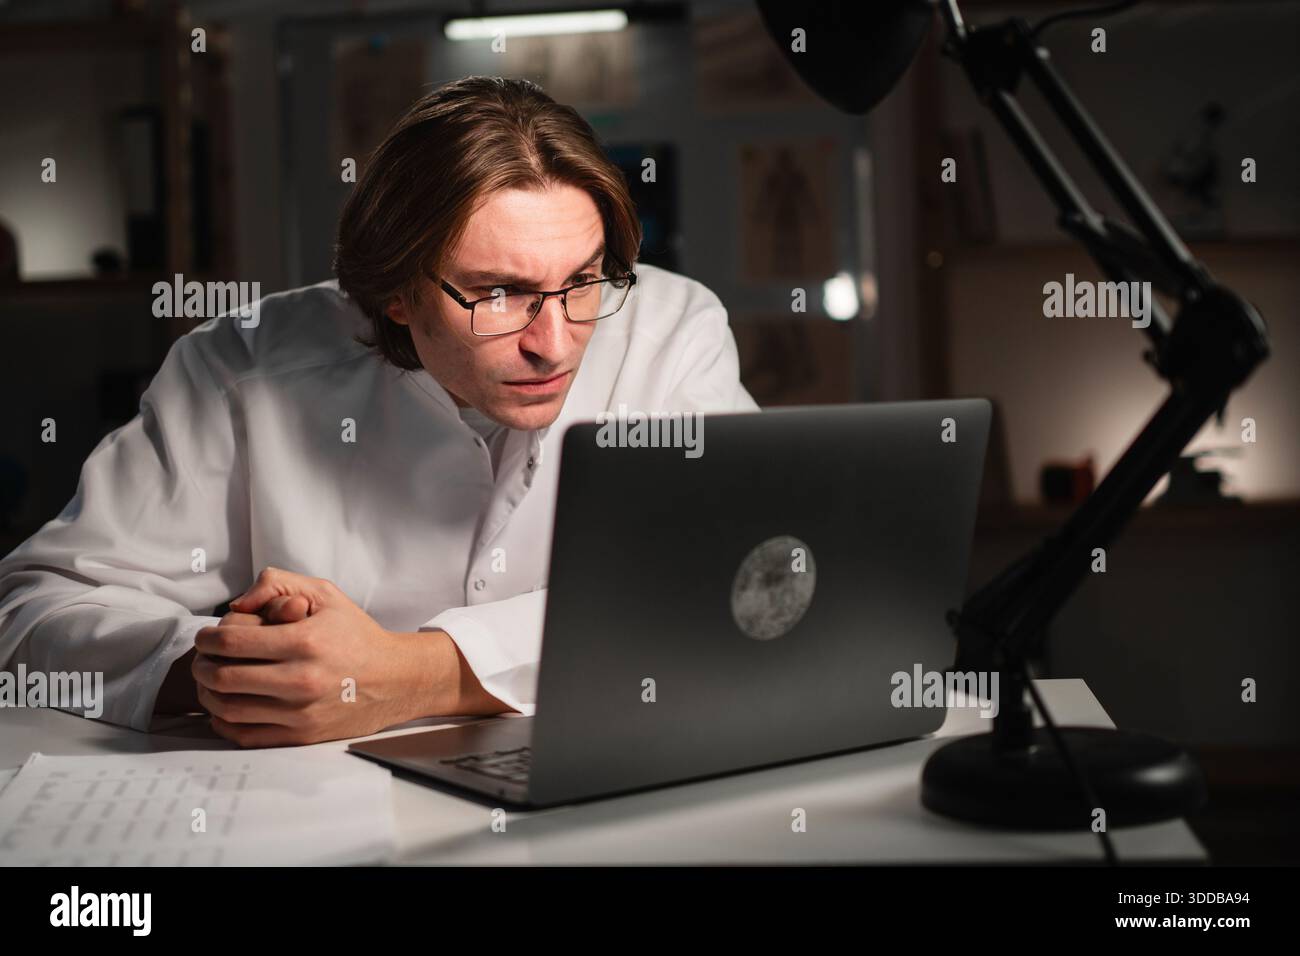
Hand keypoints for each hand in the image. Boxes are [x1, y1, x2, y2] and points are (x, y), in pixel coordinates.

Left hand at [193, 567, 462, 746]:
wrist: (395, 679)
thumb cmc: (356, 634)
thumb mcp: (325, 594)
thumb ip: (278, 584)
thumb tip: (237, 605)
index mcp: (305, 641)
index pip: (232, 642)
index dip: (207, 638)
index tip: (206, 637)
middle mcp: (301, 680)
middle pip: (223, 677)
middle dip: (201, 666)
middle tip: (202, 659)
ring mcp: (300, 713)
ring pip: (228, 709)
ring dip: (207, 694)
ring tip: (210, 682)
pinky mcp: (301, 736)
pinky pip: (245, 735)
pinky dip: (224, 723)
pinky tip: (226, 707)